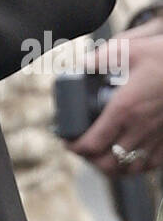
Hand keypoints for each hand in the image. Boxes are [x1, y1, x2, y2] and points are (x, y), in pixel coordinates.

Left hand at [67, 29, 162, 173]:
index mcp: (124, 109)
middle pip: (108, 164)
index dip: (74, 147)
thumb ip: (101, 58)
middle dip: (90, 161)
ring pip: (130, 170)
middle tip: (83, 149)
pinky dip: (136, 166)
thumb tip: (83, 64)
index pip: (92, 143)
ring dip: (112, 167)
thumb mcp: (128, 50)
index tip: (68, 141)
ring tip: (103, 155)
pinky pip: (151, 165)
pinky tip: (130, 155)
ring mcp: (157, 138)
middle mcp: (139, 129)